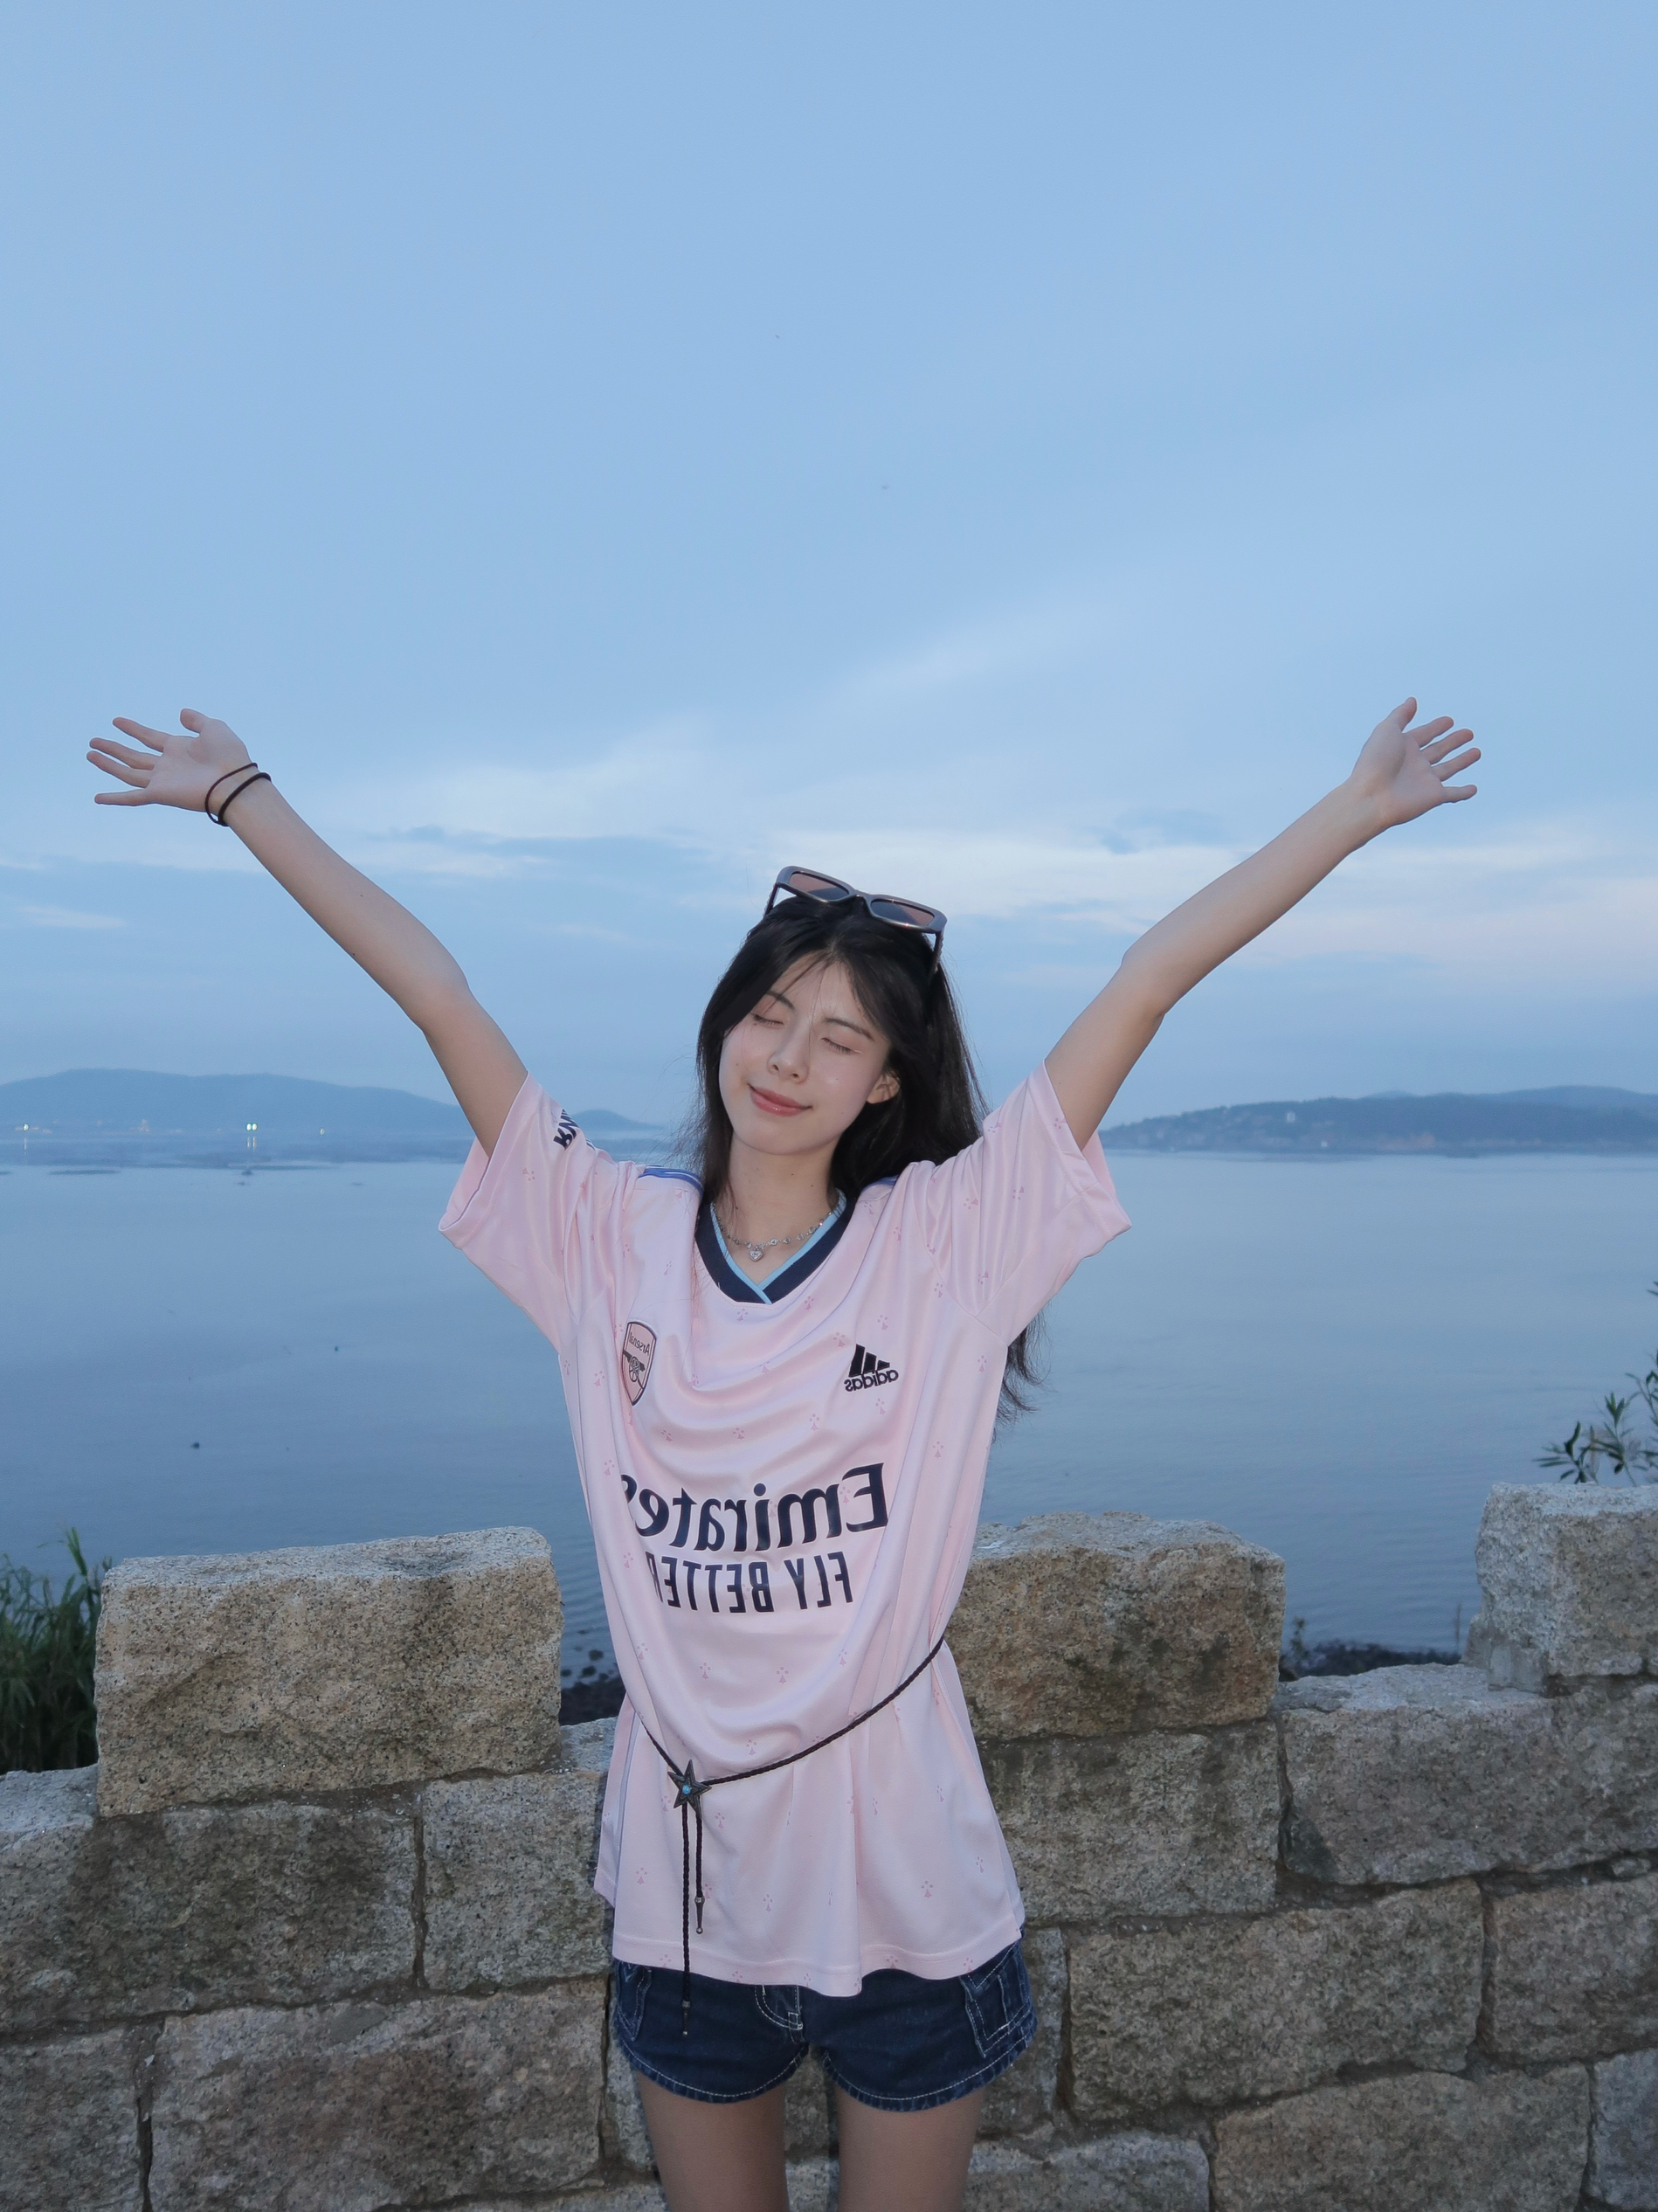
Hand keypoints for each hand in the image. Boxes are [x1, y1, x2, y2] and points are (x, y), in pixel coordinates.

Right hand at [87, 710, 250, 811]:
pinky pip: (132, 797)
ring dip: (108, 764)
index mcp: (178, 748)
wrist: (234, 781)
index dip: (133, 729)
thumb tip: (181, 712)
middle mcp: (167, 765)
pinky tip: (98, 798)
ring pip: (128, 772)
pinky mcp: (159, 794)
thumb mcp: (214, 727)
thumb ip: (196, 720)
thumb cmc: (229, 755)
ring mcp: (162, 780)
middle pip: (134, 756)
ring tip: (89, 754)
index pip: (149, 737)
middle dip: (114, 748)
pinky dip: (115, 799)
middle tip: (93, 741)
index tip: (117, 721)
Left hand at [1347, 699, 1479, 831]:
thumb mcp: (1386, 730)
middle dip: (1453, 741)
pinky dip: (1464, 792)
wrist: (1371, 797)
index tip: (1449, 720)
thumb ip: (1400, 715)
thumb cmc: (1375, 762)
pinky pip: (1453, 794)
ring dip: (1463, 761)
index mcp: (1403, 748)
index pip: (1424, 734)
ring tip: (1477, 752)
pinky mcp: (1433, 797)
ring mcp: (1424, 781)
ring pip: (1449, 769)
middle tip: (1468, 733)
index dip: (1436, 727)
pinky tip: (1473, 789)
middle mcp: (1414, 764)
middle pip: (1438, 750)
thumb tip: (1412, 700)